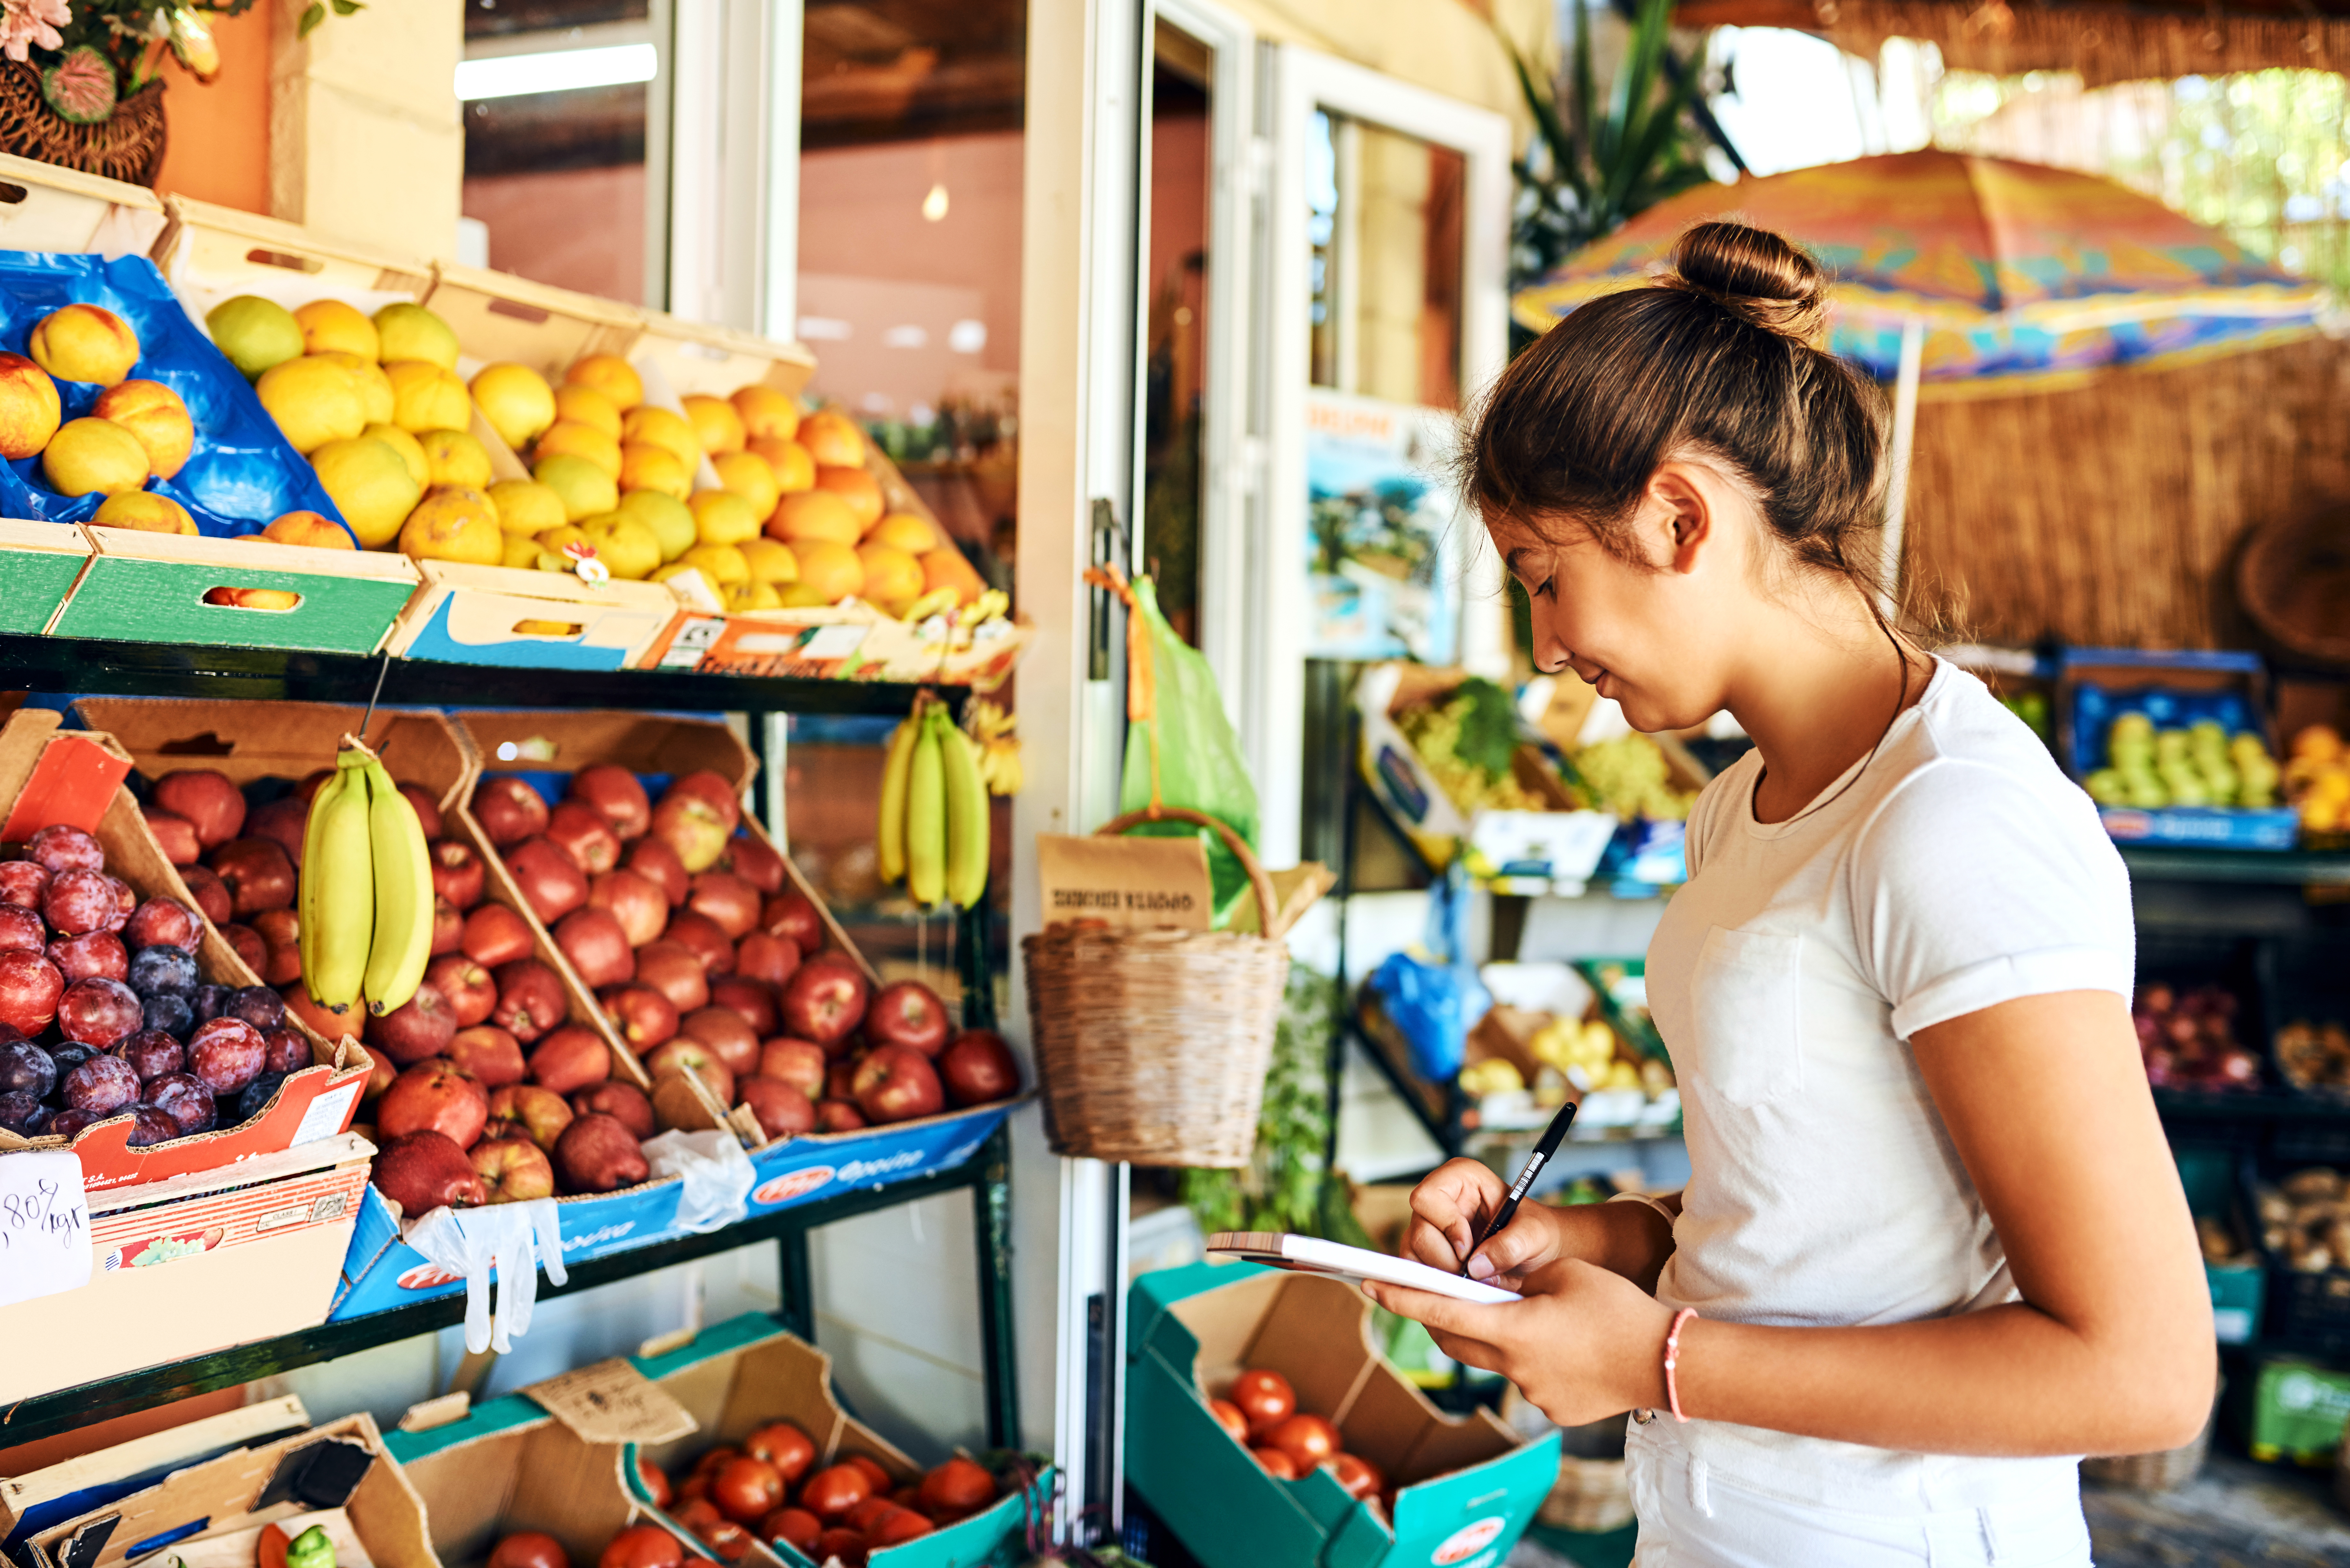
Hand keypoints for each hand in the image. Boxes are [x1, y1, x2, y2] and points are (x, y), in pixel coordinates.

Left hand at [1366, 1260, 1675, 1427]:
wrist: (1667, 1361)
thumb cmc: (1617, 1309)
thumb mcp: (1563, 1275)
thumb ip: (1519, 1280)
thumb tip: (1494, 1287)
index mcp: (1513, 1328)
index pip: (1441, 1311)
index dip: (1401, 1296)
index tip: (1369, 1283)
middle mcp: (1515, 1367)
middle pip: (1458, 1341)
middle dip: (1443, 1317)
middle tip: (1440, 1295)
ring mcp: (1534, 1393)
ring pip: (1496, 1359)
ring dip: (1498, 1337)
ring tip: (1537, 1317)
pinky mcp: (1555, 1409)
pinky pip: (1528, 1378)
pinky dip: (1533, 1358)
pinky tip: (1567, 1347)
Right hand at [1405, 1158, 1559, 1286]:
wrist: (1539, 1254)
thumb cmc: (1536, 1232)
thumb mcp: (1534, 1233)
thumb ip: (1510, 1245)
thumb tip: (1476, 1266)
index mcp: (1460, 1179)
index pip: (1428, 1196)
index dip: (1445, 1224)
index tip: (1469, 1247)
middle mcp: (1439, 1201)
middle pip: (1419, 1232)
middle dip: (1447, 1259)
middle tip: (1475, 1272)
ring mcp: (1429, 1228)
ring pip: (1412, 1254)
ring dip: (1443, 1274)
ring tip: (1475, 1279)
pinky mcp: (1426, 1253)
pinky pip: (1415, 1271)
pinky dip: (1437, 1284)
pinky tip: (1464, 1284)